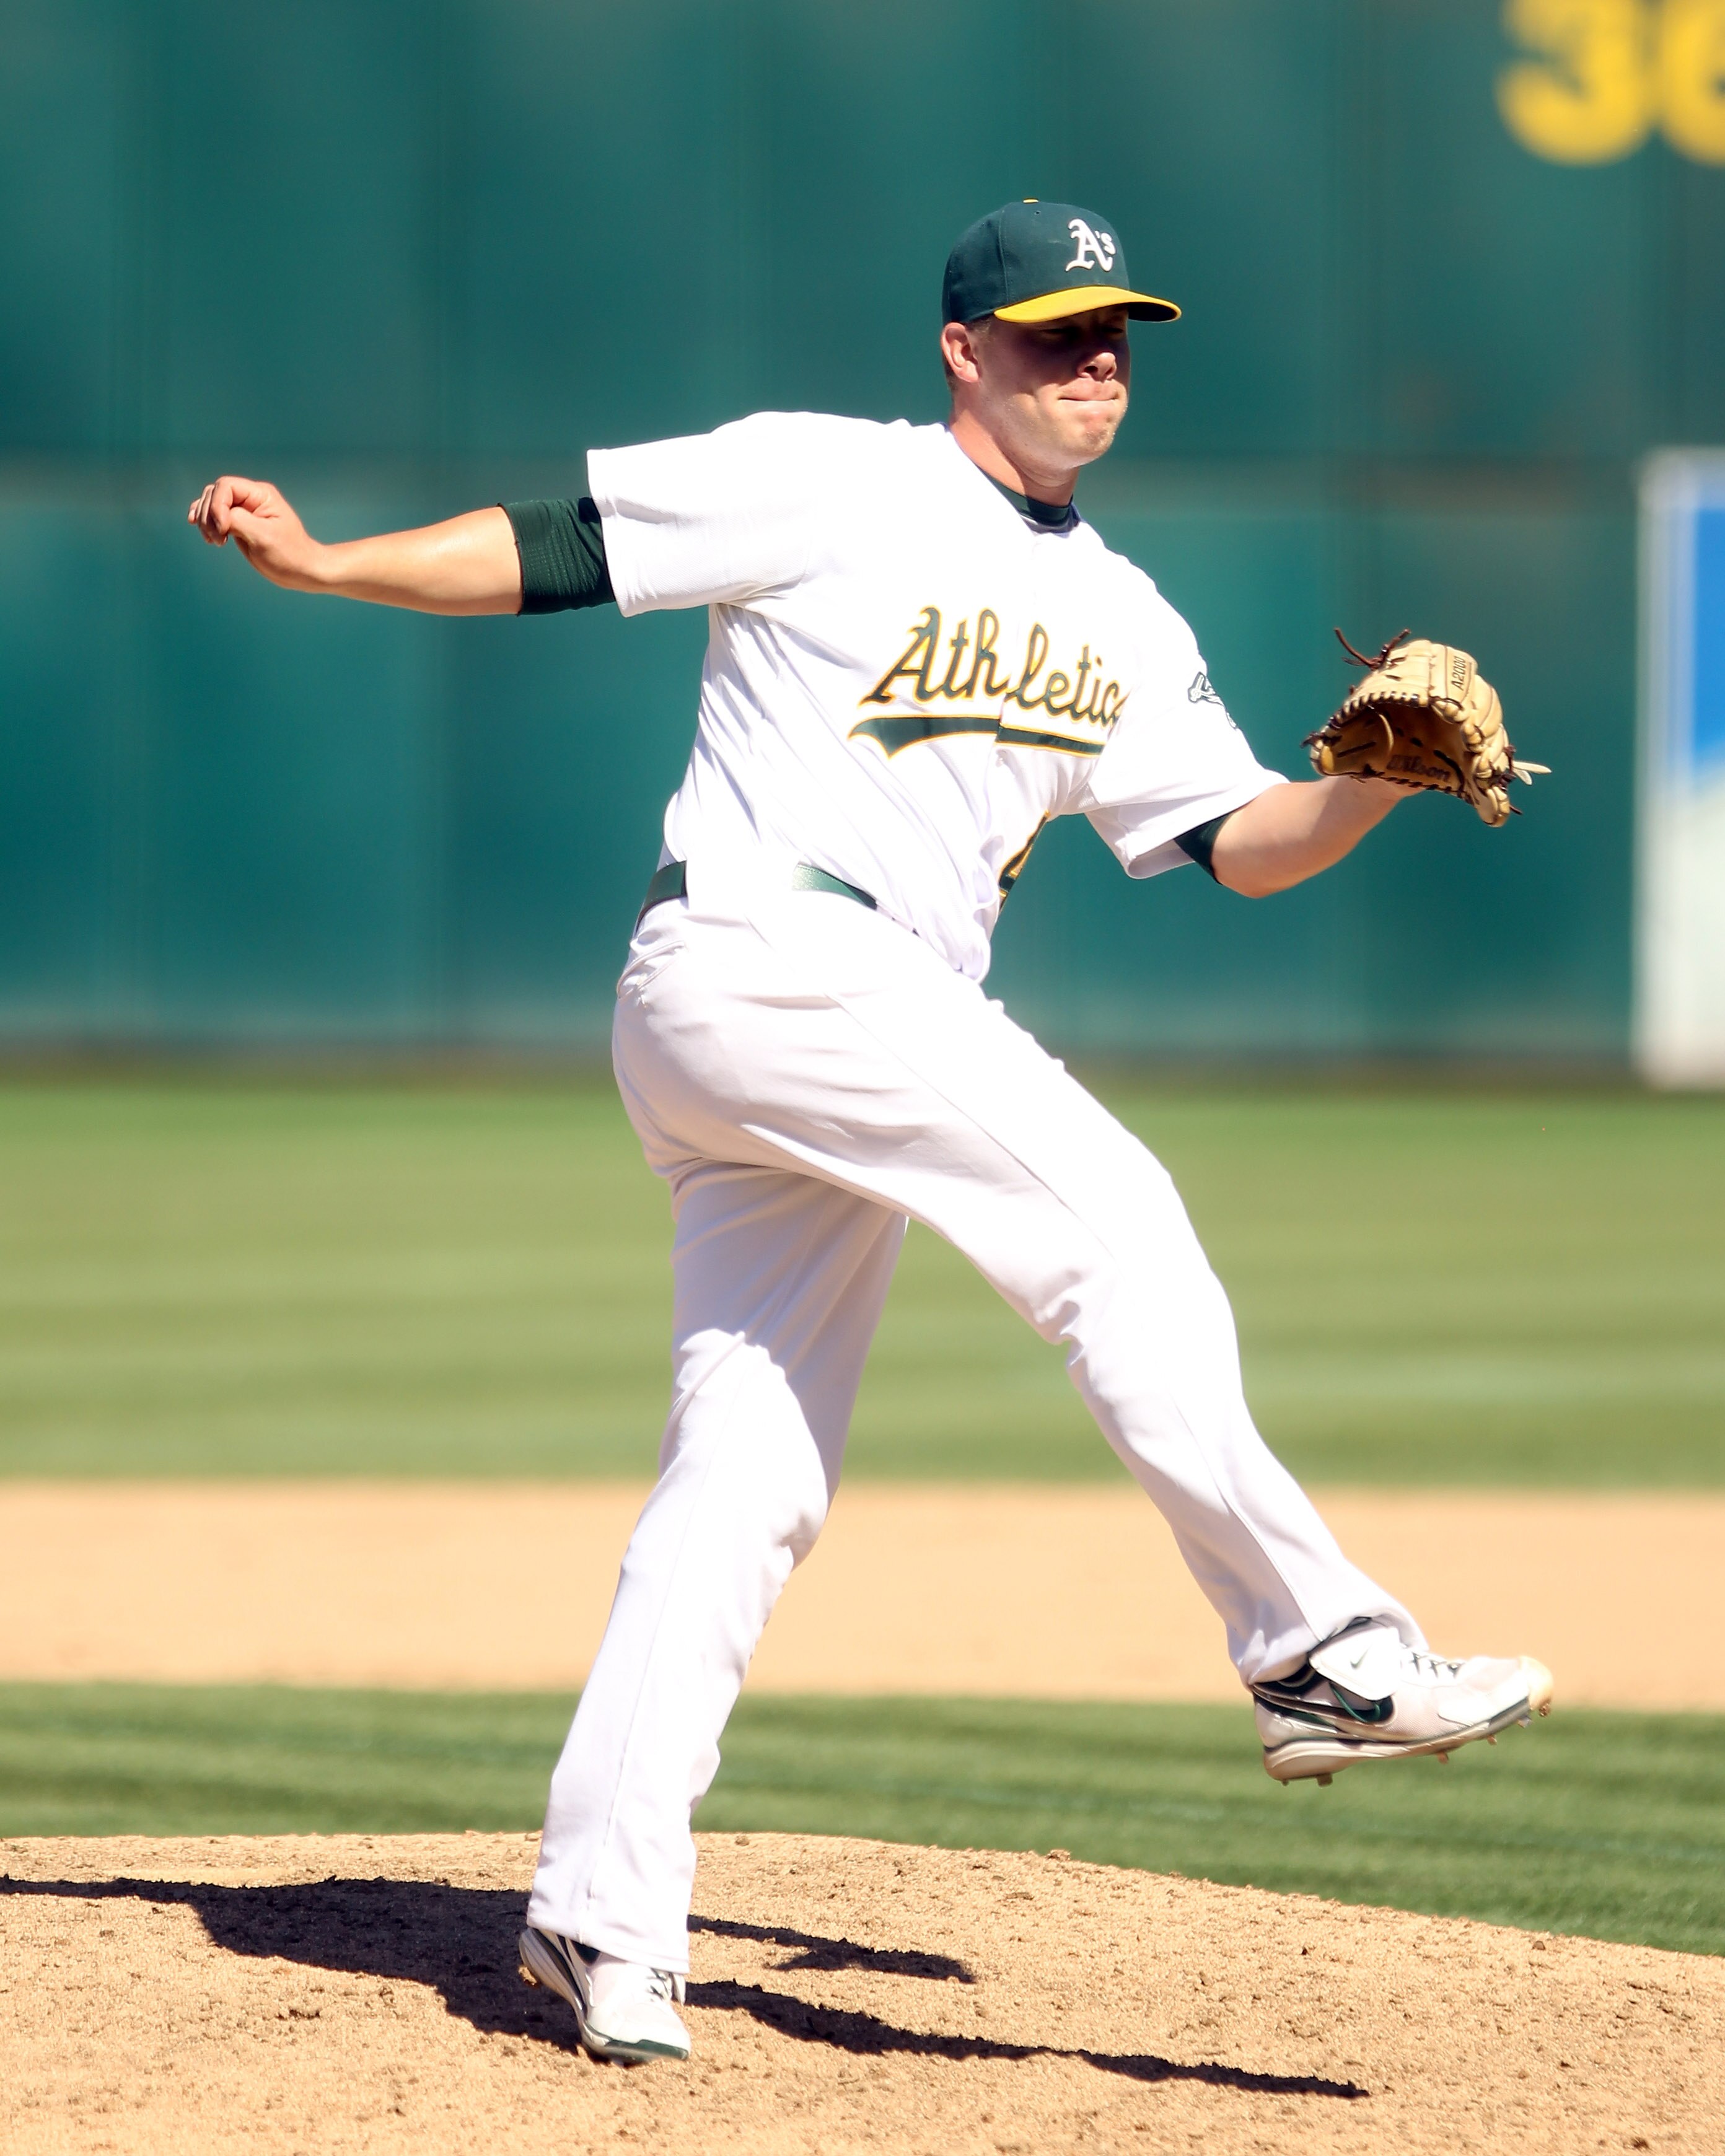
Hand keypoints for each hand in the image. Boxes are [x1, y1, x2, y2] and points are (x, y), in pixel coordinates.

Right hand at [187, 477, 325, 590]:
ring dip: (204, 520)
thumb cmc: (288, 554)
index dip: (217, 506)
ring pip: (211, 503)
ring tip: (214, 541)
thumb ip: (237, 520)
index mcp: (261, 494)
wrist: (301, 571)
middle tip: (218, 540)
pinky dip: (205, 522)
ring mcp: (243, 510)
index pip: (225, 486)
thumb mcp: (263, 536)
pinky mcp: (238, 523)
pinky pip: (215, 515)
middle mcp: (251, 498)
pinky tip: (202, 531)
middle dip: (208, 514)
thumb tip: (218, 516)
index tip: (223, 530)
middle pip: (214, 493)